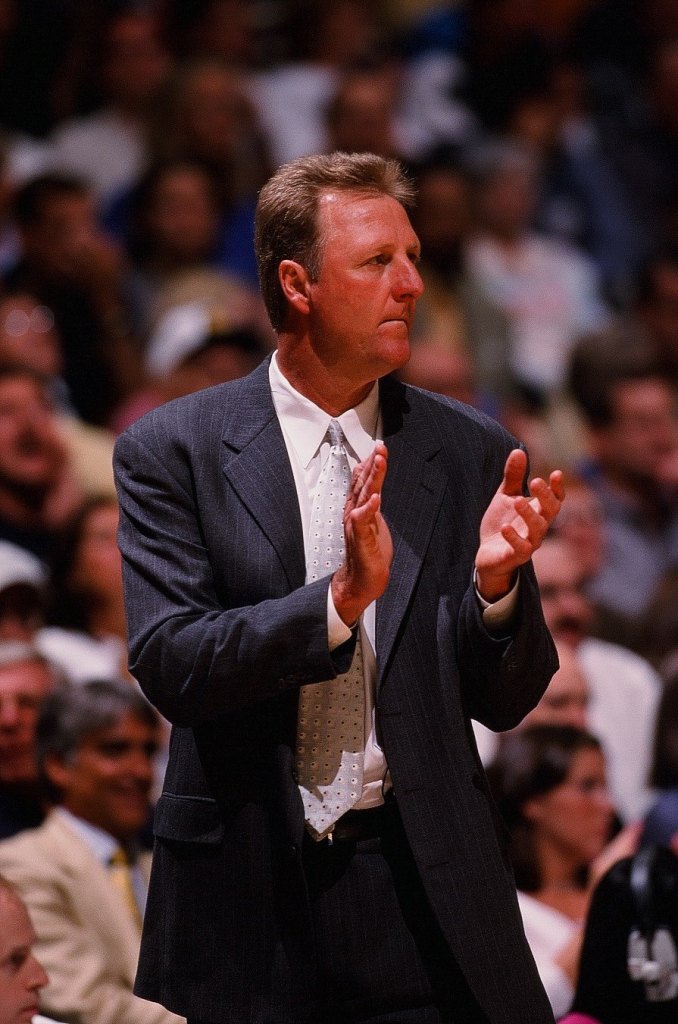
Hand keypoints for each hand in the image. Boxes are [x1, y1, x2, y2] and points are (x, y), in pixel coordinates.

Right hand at [331, 442, 392, 625]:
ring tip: (379, 462)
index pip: (363, 481)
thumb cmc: (368, 553)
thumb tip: (373, 487)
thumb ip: (370, 504)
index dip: (370, 463)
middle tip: (380, 447)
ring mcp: (356, 526)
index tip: (378, 447)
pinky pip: (363, 522)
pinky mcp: (360, 540)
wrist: (361, 580)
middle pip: (364, 484)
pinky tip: (374, 499)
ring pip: (364, 497)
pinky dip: (367, 510)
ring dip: (371, 479)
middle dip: (373, 464)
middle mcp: (354, 513)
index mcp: (358, 508)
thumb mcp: (372, 522)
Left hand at [475, 449, 564, 600]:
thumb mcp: (505, 497)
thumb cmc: (502, 523)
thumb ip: (512, 477)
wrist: (488, 554)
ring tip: (517, 500)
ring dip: (529, 514)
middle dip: (545, 497)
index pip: (555, 499)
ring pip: (537, 530)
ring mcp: (529, 543)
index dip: (557, 488)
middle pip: (550, 512)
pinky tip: (505, 527)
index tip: (556, 473)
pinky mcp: (515, 556)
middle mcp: (538, 527)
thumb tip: (518, 451)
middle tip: (535, 481)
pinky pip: (520, 549)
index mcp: (538, 512)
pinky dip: (514, 538)